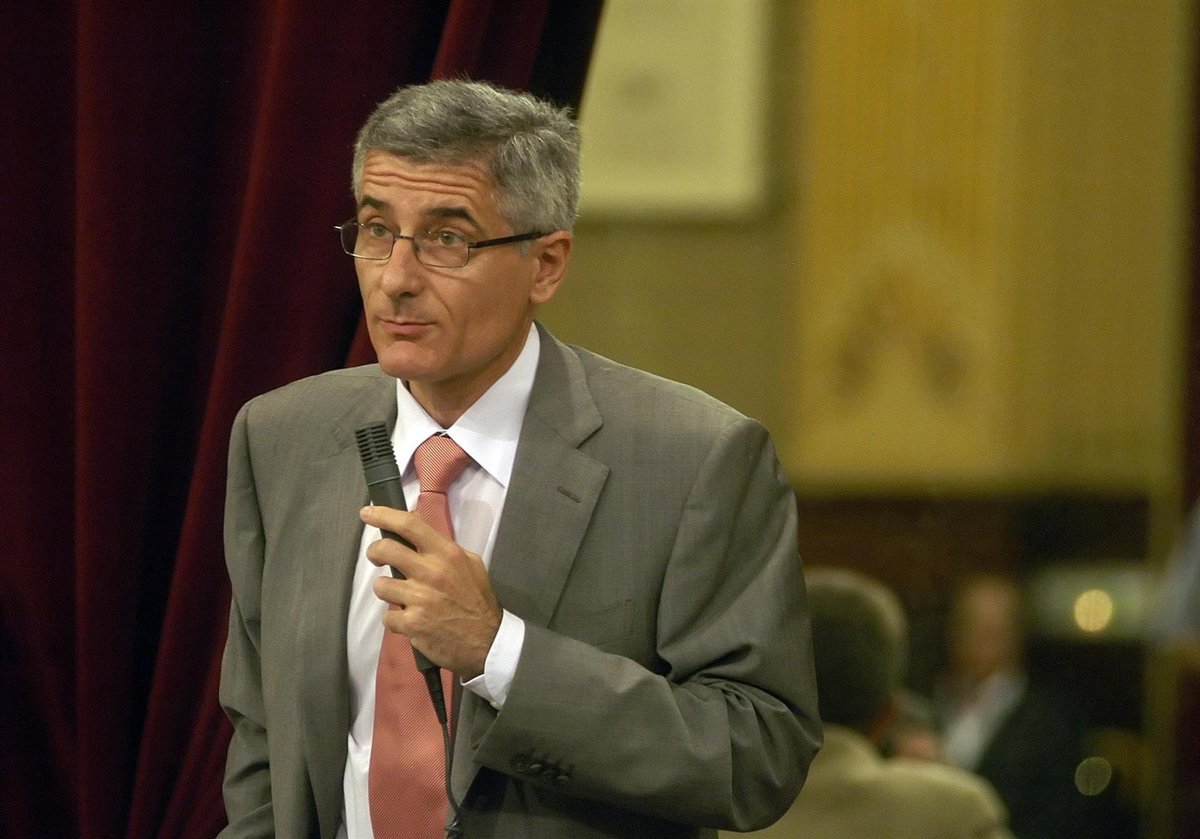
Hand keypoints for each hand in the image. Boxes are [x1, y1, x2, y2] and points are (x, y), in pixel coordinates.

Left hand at [360, 505, 501, 678]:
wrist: (487, 642)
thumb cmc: (478, 602)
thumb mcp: (471, 564)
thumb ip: (445, 548)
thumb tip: (417, 532)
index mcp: (447, 554)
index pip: (409, 525)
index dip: (384, 516)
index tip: (368, 514)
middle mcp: (431, 572)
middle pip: (386, 549)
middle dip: (374, 552)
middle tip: (377, 557)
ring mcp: (420, 599)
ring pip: (381, 585)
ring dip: (388, 591)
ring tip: (403, 597)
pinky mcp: (412, 624)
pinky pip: (388, 617)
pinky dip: (396, 620)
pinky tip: (410, 620)